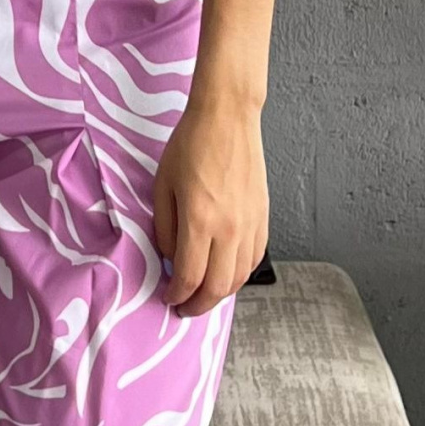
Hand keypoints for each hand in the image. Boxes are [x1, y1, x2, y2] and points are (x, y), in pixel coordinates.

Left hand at [153, 92, 267, 315]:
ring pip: (240, 277)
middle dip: (199, 305)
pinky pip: (255, 258)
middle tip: (185, 308)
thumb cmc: (190, 145)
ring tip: (205, 295)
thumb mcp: (162, 187)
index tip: (168, 297)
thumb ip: (164, 228)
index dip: (177, 295)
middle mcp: (229, 228)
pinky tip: (227, 273)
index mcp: (199, 220)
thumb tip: (170, 257)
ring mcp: (250, 224)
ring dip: (222, 293)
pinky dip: (240, 274)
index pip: (189, 277)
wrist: (227, 117)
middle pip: (218, 287)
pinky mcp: (263, 217)